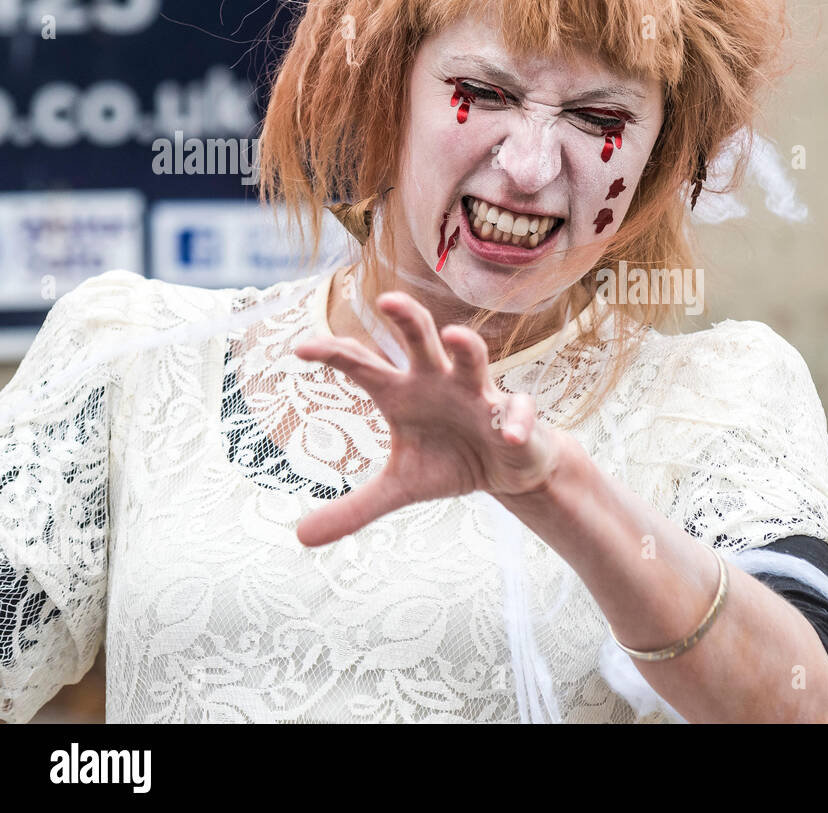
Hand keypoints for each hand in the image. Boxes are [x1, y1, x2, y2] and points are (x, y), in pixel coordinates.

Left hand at [291, 291, 565, 546]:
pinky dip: (513, 421)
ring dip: (466, 347)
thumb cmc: (450, 461)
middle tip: (386, 300)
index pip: (364, 365)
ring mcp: (477, 393)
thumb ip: (356, 508)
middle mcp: (438, 382)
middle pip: (420, 340)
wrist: (507, 470)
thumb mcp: (400, 487)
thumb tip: (301, 538)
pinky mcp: (513, 414)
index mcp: (404, 393)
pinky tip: (507, 437)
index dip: (334, 353)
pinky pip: (516, 410)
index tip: (300, 349)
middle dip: (407, 319)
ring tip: (456, 337)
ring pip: (472, 358)